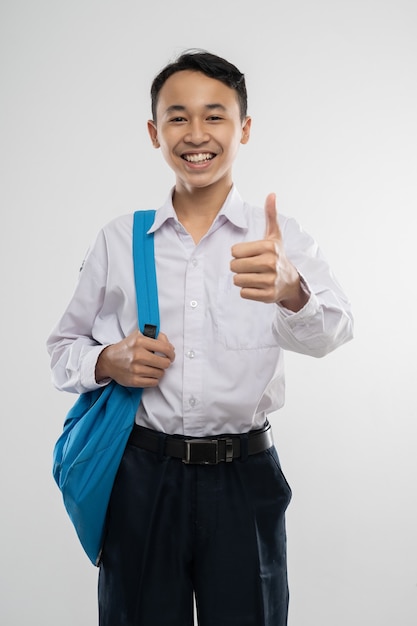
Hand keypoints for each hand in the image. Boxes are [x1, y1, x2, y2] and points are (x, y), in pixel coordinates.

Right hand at [95, 330, 174, 386]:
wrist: (109, 361)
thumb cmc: (127, 348)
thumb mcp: (139, 336)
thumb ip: (156, 337)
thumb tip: (171, 347)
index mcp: (140, 341)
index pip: (165, 348)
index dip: (171, 353)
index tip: (171, 355)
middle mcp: (138, 355)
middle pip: (165, 363)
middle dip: (166, 363)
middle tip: (163, 362)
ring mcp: (136, 369)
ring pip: (160, 373)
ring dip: (159, 371)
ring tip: (153, 367)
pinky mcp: (134, 380)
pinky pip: (154, 382)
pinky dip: (154, 379)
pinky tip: (148, 374)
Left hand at [230, 193, 308, 310]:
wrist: (290, 281)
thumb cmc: (277, 255)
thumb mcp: (274, 236)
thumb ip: (270, 215)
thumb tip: (271, 194)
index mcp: (269, 247)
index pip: (235, 252)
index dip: (238, 254)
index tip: (250, 255)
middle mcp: (270, 263)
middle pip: (234, 266)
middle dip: (239, 267)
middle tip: (251, 267)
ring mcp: (270, 281)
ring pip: (237, 280)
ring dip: (242, 279)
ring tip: (255, 276)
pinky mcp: (268, 296)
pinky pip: (243, 293)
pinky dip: (247, 291)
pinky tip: (258, 286)